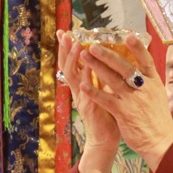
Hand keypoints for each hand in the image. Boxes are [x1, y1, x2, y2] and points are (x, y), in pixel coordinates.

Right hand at [57, 30, 119, 159]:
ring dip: (74, 60)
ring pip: (74, 76)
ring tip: (75, 45)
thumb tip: (108, 57)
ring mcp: (82, 99)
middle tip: (64, 33)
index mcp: (82, 85)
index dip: (67, 48)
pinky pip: (86, 92)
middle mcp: (79, 90)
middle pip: (67, 66)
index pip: (72, 62)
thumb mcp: (104, 90)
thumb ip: (102, 76)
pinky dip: (86, 80)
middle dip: (65, 49)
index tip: (65, 32)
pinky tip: (87, 69)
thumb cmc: (107, 114)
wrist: (106, 140)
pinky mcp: (90, 108)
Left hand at [81, 33, 172, 170]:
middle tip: (94, 45)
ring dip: (97, 67)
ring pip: (112, 80)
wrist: (161, 143)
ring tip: (84, 56)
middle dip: (108, 54)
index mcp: (154, 83)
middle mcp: (144, 89)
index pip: (146, 60)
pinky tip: (84, 85)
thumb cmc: (158, 120)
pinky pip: (106, 100)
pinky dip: (94, 92)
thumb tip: (138, 69)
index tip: (127, 35)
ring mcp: (133, 100)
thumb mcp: (157, 96)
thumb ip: (147, 83)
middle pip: (125, 67)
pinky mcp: (124, 113)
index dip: (137, 47)